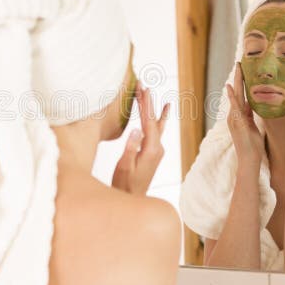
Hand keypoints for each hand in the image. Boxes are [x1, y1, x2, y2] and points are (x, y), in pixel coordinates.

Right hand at [112, 81, 169, 195]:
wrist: (132, 198)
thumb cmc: (125, 184)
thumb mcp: (125, 166)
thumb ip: (131, 148)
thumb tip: (136, 130)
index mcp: (151, 150)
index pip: (149, 122)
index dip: (146, 105)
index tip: (143, 90)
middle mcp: (157, 149)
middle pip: (153, 121)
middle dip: (148, 103)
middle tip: (144, 86)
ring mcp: (156, 151)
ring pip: (155, 125)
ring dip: (151, 110)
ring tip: (152, 96)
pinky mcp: (153, 153)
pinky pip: (155, 132)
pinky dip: (155, 121)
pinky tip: (159, 117)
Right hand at [226, 62, 264, 167]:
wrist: (248, 159)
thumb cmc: (253, 146)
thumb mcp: (253, 127)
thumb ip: (250, 116)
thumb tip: (252, 106)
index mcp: (240, 115)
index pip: (242, 95)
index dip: (244, 82)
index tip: (245, 69)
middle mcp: (234, 114)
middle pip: (237, 92)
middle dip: (239, 77)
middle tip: (240, 62)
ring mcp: (233, 117)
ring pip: (235, 95)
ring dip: (237, 81)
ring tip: (238, 67)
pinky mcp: (235, 122)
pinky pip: (234, 106)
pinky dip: (232, 96)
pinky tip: (231, 86)